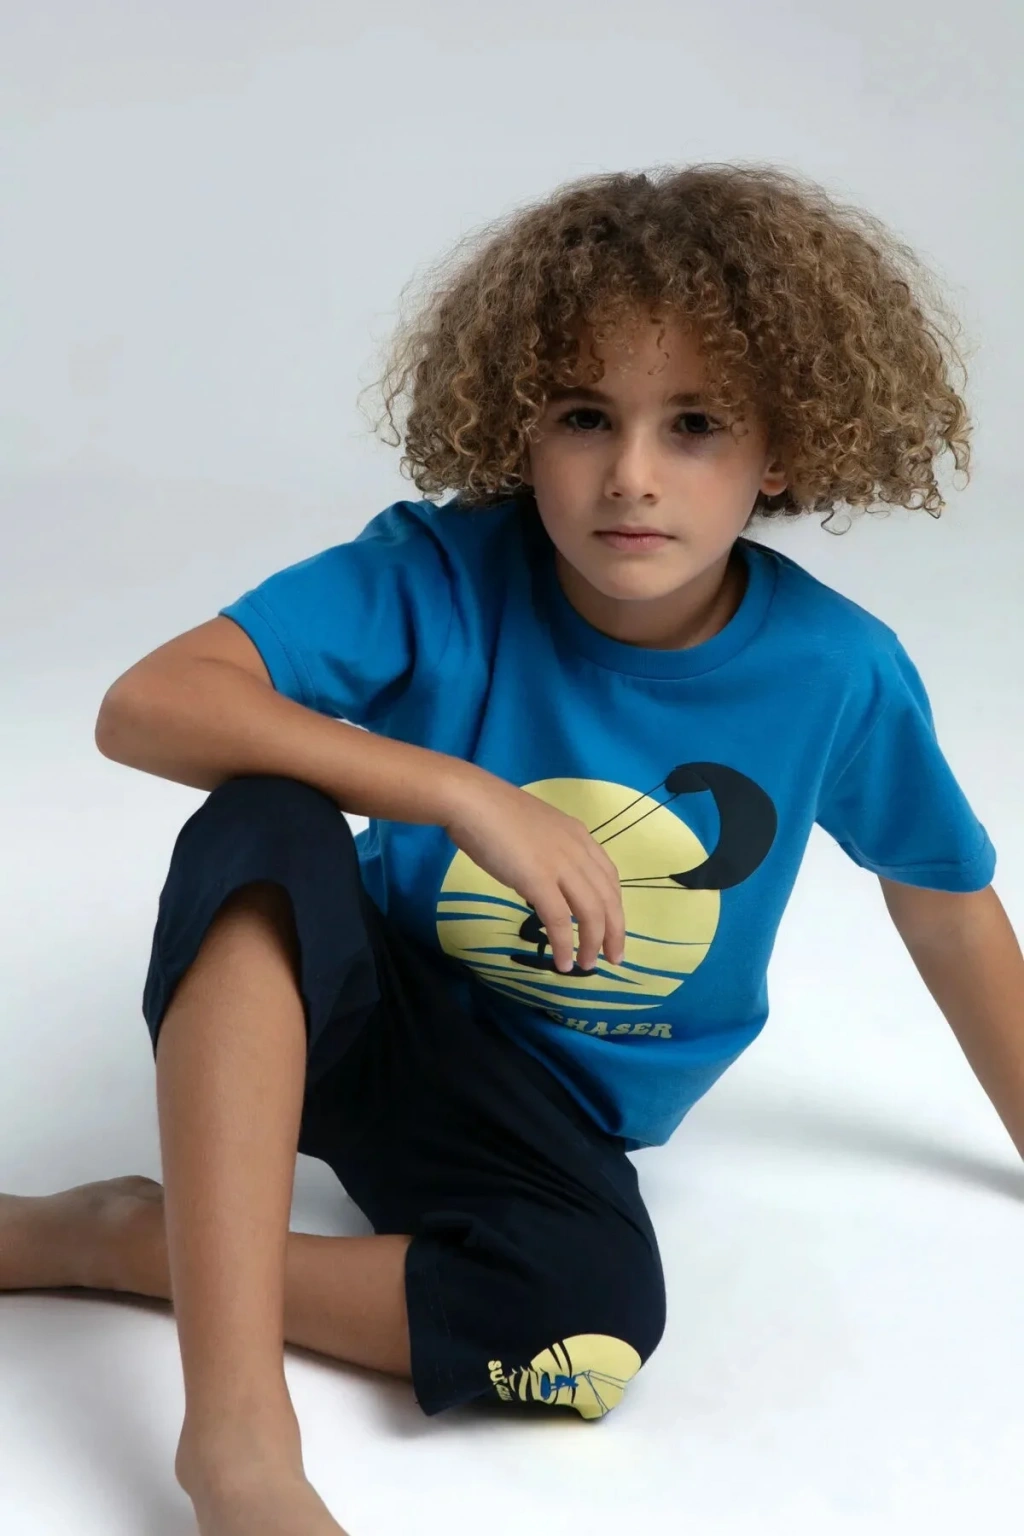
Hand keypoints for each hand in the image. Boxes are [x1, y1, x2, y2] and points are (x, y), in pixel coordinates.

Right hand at [443, 769, 625, 973]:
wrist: (471, 801)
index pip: (609, 878)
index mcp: (578, 836)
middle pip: (608, 899)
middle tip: (613, 959)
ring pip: (591, 913)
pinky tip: (563, 962)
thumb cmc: (493, 812)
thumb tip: (543, 881)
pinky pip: (559, 920)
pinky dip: (564, 944)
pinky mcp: (539, 880)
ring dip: (592, 943)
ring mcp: (560, 865)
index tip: (613, 929)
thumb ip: (548, 852)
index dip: (615, 907)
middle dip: (614, 933)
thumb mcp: (535, 830)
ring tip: (586, 965)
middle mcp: (578, 851)